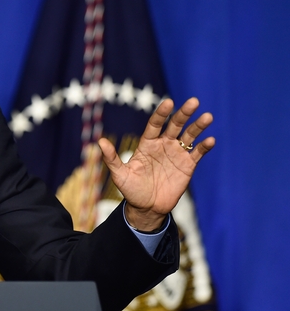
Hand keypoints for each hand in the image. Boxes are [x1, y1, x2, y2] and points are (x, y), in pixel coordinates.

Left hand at [98, 98, 214, 230]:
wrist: (147, 208)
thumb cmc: (131, 190)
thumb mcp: (119, 174)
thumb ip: (111, 158)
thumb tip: (100, 141)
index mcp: (147, 144)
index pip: (155, 124)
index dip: (162, 114)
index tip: (168, 103)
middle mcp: (163, 145)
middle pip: (175, 125)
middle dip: (184, 114)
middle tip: (193, 101)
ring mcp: (177, 154)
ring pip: (189, 136)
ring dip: (198, 126)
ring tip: (207, 117)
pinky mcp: (188, 166)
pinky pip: (198, 153)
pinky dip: (204, 146)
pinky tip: (210, 140)